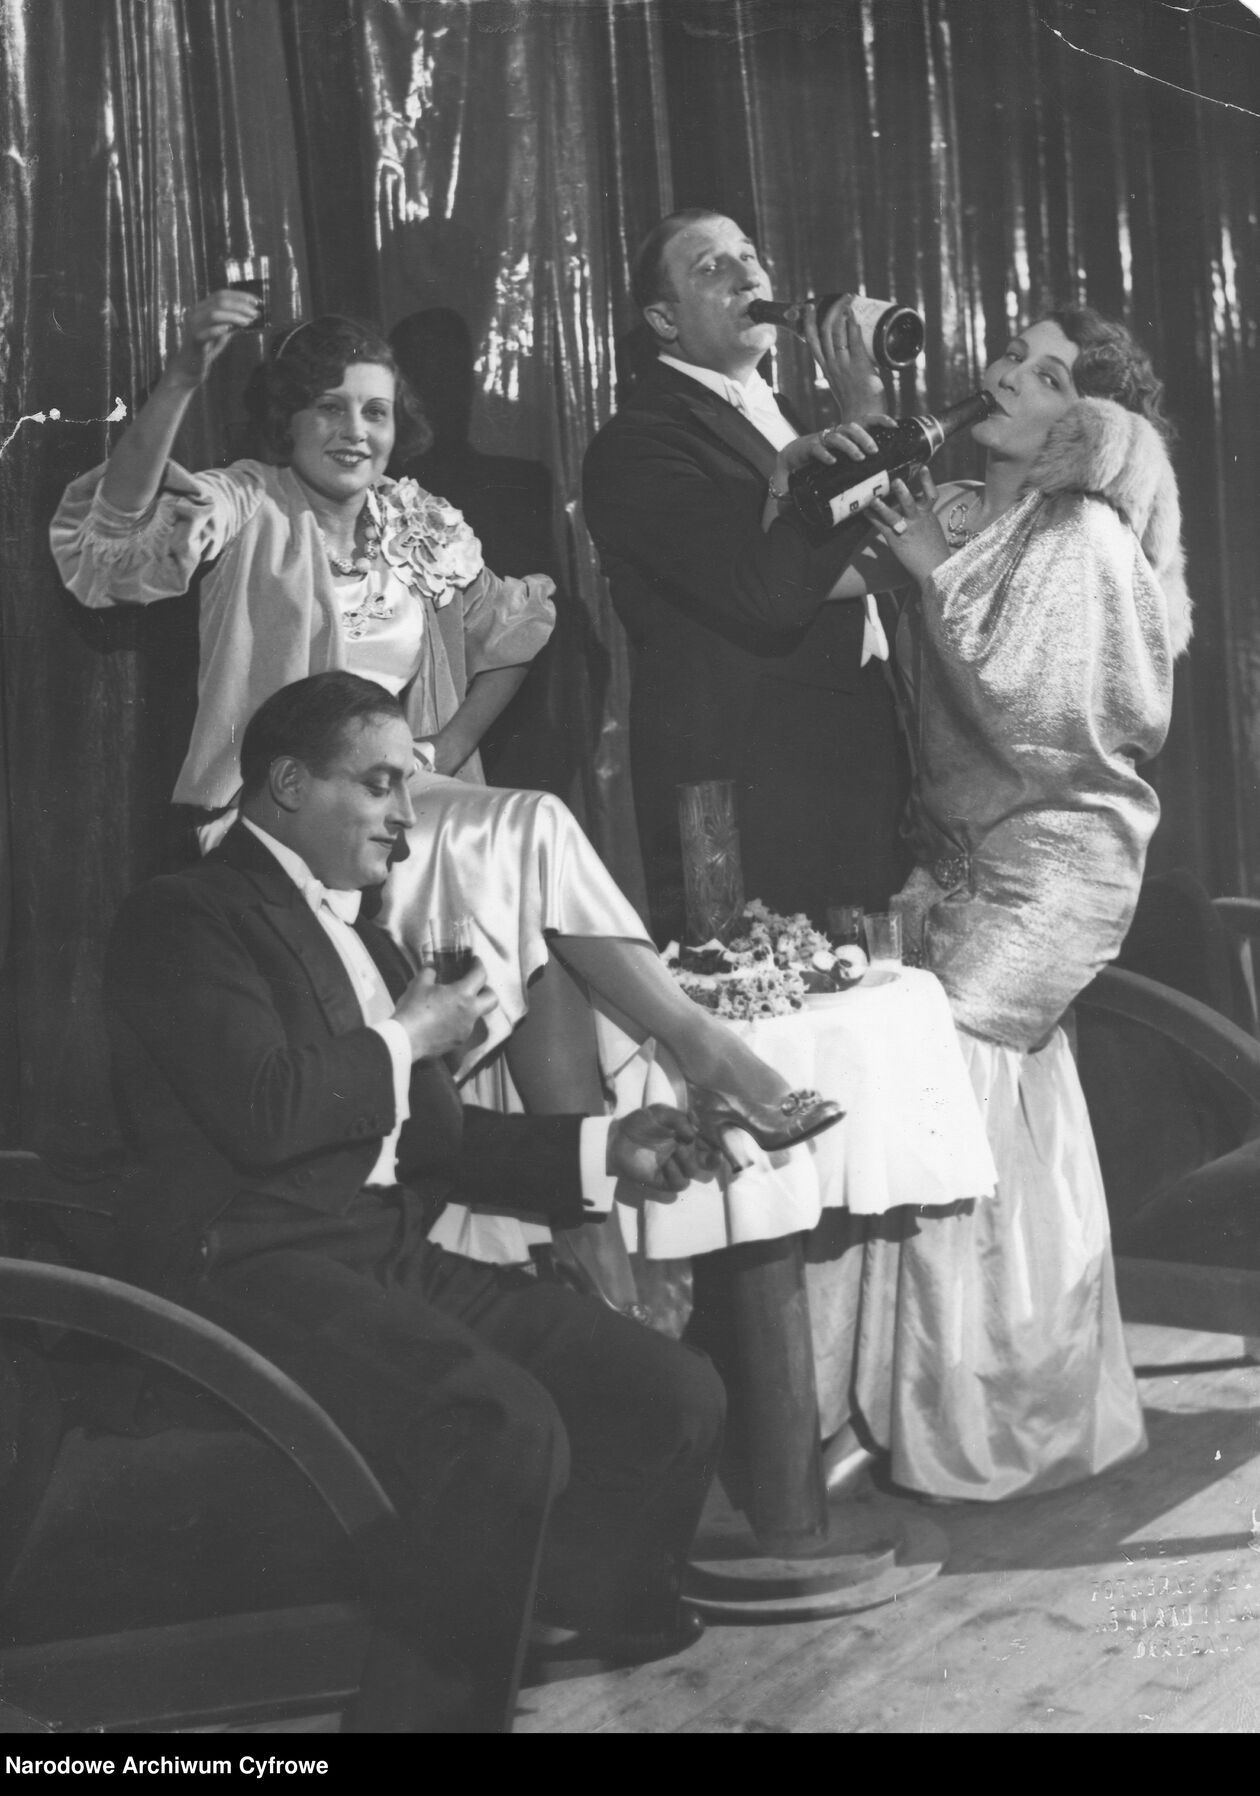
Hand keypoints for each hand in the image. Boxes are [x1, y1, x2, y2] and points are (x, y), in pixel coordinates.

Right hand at [167, 290, 262, 385]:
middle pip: (219, 302)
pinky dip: (219, 329)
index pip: (221, 294)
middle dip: (241, 306)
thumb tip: (252, 315)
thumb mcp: (223, 332)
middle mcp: (196, 313)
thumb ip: (234, 322)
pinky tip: (231, 329)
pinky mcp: (194, 340)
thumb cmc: (208, 347)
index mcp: (202, 308)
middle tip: (256, 313)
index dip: (240, 296)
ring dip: (234, 316)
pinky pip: (206, 332)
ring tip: (248, 321)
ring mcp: (194, 325)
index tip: (257, 301)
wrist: (190, 366)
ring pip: (214, 314)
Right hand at [393, 959, 497, 1061]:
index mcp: (463, 994)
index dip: (479, 965)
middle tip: (475, 985)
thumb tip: (431, 965)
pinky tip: (444, 1019)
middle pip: (492, 999)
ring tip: (453, 1003)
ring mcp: (466, 1029)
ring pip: (477, 1014)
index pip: (480, 975)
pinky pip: (464, 1027)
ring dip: (470, 1007)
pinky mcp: (458, 1041)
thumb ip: (429, 971)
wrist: (406, 1039)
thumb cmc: (413, 1009)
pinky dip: (458, 1021)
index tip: (475, 961)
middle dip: (487, 989)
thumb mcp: (418, 984)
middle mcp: (470, 1012)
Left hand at [607, 1105, 724, 1199]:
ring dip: (688, 1161)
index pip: (708, 1143)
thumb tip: (693, 1133)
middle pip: (709, 1163)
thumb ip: (679, 1118)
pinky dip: (676, 1174)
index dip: (717, 1143)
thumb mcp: (660, 1112)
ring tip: (676, 1150)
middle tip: (714, 1154)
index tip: (719, 1140)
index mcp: (685, 1138)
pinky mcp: (663, 1181)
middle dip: (715, 1159)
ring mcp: (673, 1168)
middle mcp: (682, 1154)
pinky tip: (667, 1163)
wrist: (616, 1139)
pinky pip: (679, 1184)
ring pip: (694, 1173)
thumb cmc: (638, 1124)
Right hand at [770, 416, 895, 499]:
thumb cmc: (821, 465)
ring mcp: (821, 440)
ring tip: (859, 458)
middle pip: (852, 427)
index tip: (894, 425)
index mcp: (845, 435)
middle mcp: (834, 434)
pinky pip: (818, 448)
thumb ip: (855, 469)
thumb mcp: (841, 464)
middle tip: (874, 451)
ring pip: (838, 437)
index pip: (865, 422)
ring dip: (850, 446)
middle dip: (865, 437)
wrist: (791, 462)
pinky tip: (833, 462)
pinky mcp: (808, 448)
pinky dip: (826, 455)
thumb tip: (878, 485)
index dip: (880, 420)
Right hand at [803, 296, 888, 420]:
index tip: (810, 307)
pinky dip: (853, 325)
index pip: (812, 340)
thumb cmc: (857, 402)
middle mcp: (831, 364)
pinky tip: (854, 315)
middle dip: (833, 309)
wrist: (862, 416)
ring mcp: (843, 364)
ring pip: (837, 332)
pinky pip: (853, 340)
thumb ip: (847, 367)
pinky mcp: (858, 365)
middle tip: (843, 297)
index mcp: (825, 367)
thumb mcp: (844, 382)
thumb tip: (861, 353)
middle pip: (825, 330)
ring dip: (844, 312)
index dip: (809, 321)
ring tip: (851, 299)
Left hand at [868, 470, 950, 585]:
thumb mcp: (932, 529)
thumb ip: (924, 516)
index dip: (927, 480)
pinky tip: (863, 510)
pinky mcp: (896, 539)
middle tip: (896, 480)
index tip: (922, 466)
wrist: (935, 570)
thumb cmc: (934, 551)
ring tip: (874, 498)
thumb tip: (915, 506)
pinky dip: (872, 517)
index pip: (931, 494)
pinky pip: (881, 526)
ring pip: (894, 515)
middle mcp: (918, 519)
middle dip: (903, 491)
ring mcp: (906, 529)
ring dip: (883, 506)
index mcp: (928, 515)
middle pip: (911, 502)